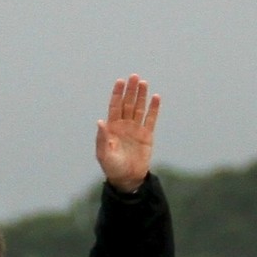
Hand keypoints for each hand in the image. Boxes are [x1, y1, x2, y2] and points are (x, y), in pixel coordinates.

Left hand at [95, 73, 160, 191]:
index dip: (117, 94)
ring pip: (139, 108)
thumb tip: (100, 121)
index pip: (115, 106)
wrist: (128, 179)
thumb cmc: (112, 168)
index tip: (120, 81)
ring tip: (144, 82)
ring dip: (141, 96)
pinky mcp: (147, 136)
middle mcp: (124, 125)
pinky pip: (151, 119)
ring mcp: (136, 129)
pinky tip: (156, 97)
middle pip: (127, 103)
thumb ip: (102, 138)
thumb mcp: (104, 154)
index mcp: (112, 128)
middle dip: (130, 90)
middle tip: (134, 76)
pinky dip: (154, 109)